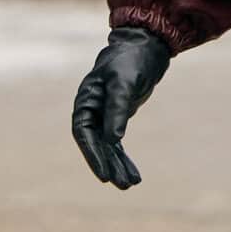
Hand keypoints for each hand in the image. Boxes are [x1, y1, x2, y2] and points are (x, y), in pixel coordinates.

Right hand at [72, 27, 170, 187]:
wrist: (145, 47)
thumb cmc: (130, 61)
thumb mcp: (124, 83)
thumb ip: (117, 110)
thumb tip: (113, 141)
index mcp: (86, 100)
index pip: (84, 133)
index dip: (92, 155)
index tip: (103, 174)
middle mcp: (92, 110)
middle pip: (96, 144)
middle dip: (108, 164)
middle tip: (121, 184)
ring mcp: (104, 115)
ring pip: (107, 147)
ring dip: (118, 165)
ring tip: (130, 184)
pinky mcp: (117, 118)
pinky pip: (117, 143)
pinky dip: (124, 158)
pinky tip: (133, 174)